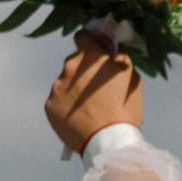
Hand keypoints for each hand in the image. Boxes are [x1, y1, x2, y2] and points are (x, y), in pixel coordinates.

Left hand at [45, 42, 144, 156]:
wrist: (107, 144)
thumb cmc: (125, 111)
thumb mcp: (132, 79)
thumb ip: (120, 60)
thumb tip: (113, 51)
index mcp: (92, 58)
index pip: (83, 36)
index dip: (89, 43)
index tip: (94, 51)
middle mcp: (70, 67)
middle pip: (74, 61)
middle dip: (84, 70)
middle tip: (96, 89)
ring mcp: (57, 86)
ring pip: (65, 81)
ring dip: (74, 89)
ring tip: (88, 108)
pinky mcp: (49, 105)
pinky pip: (58, 100)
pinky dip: (66, 105)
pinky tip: (78, 117)